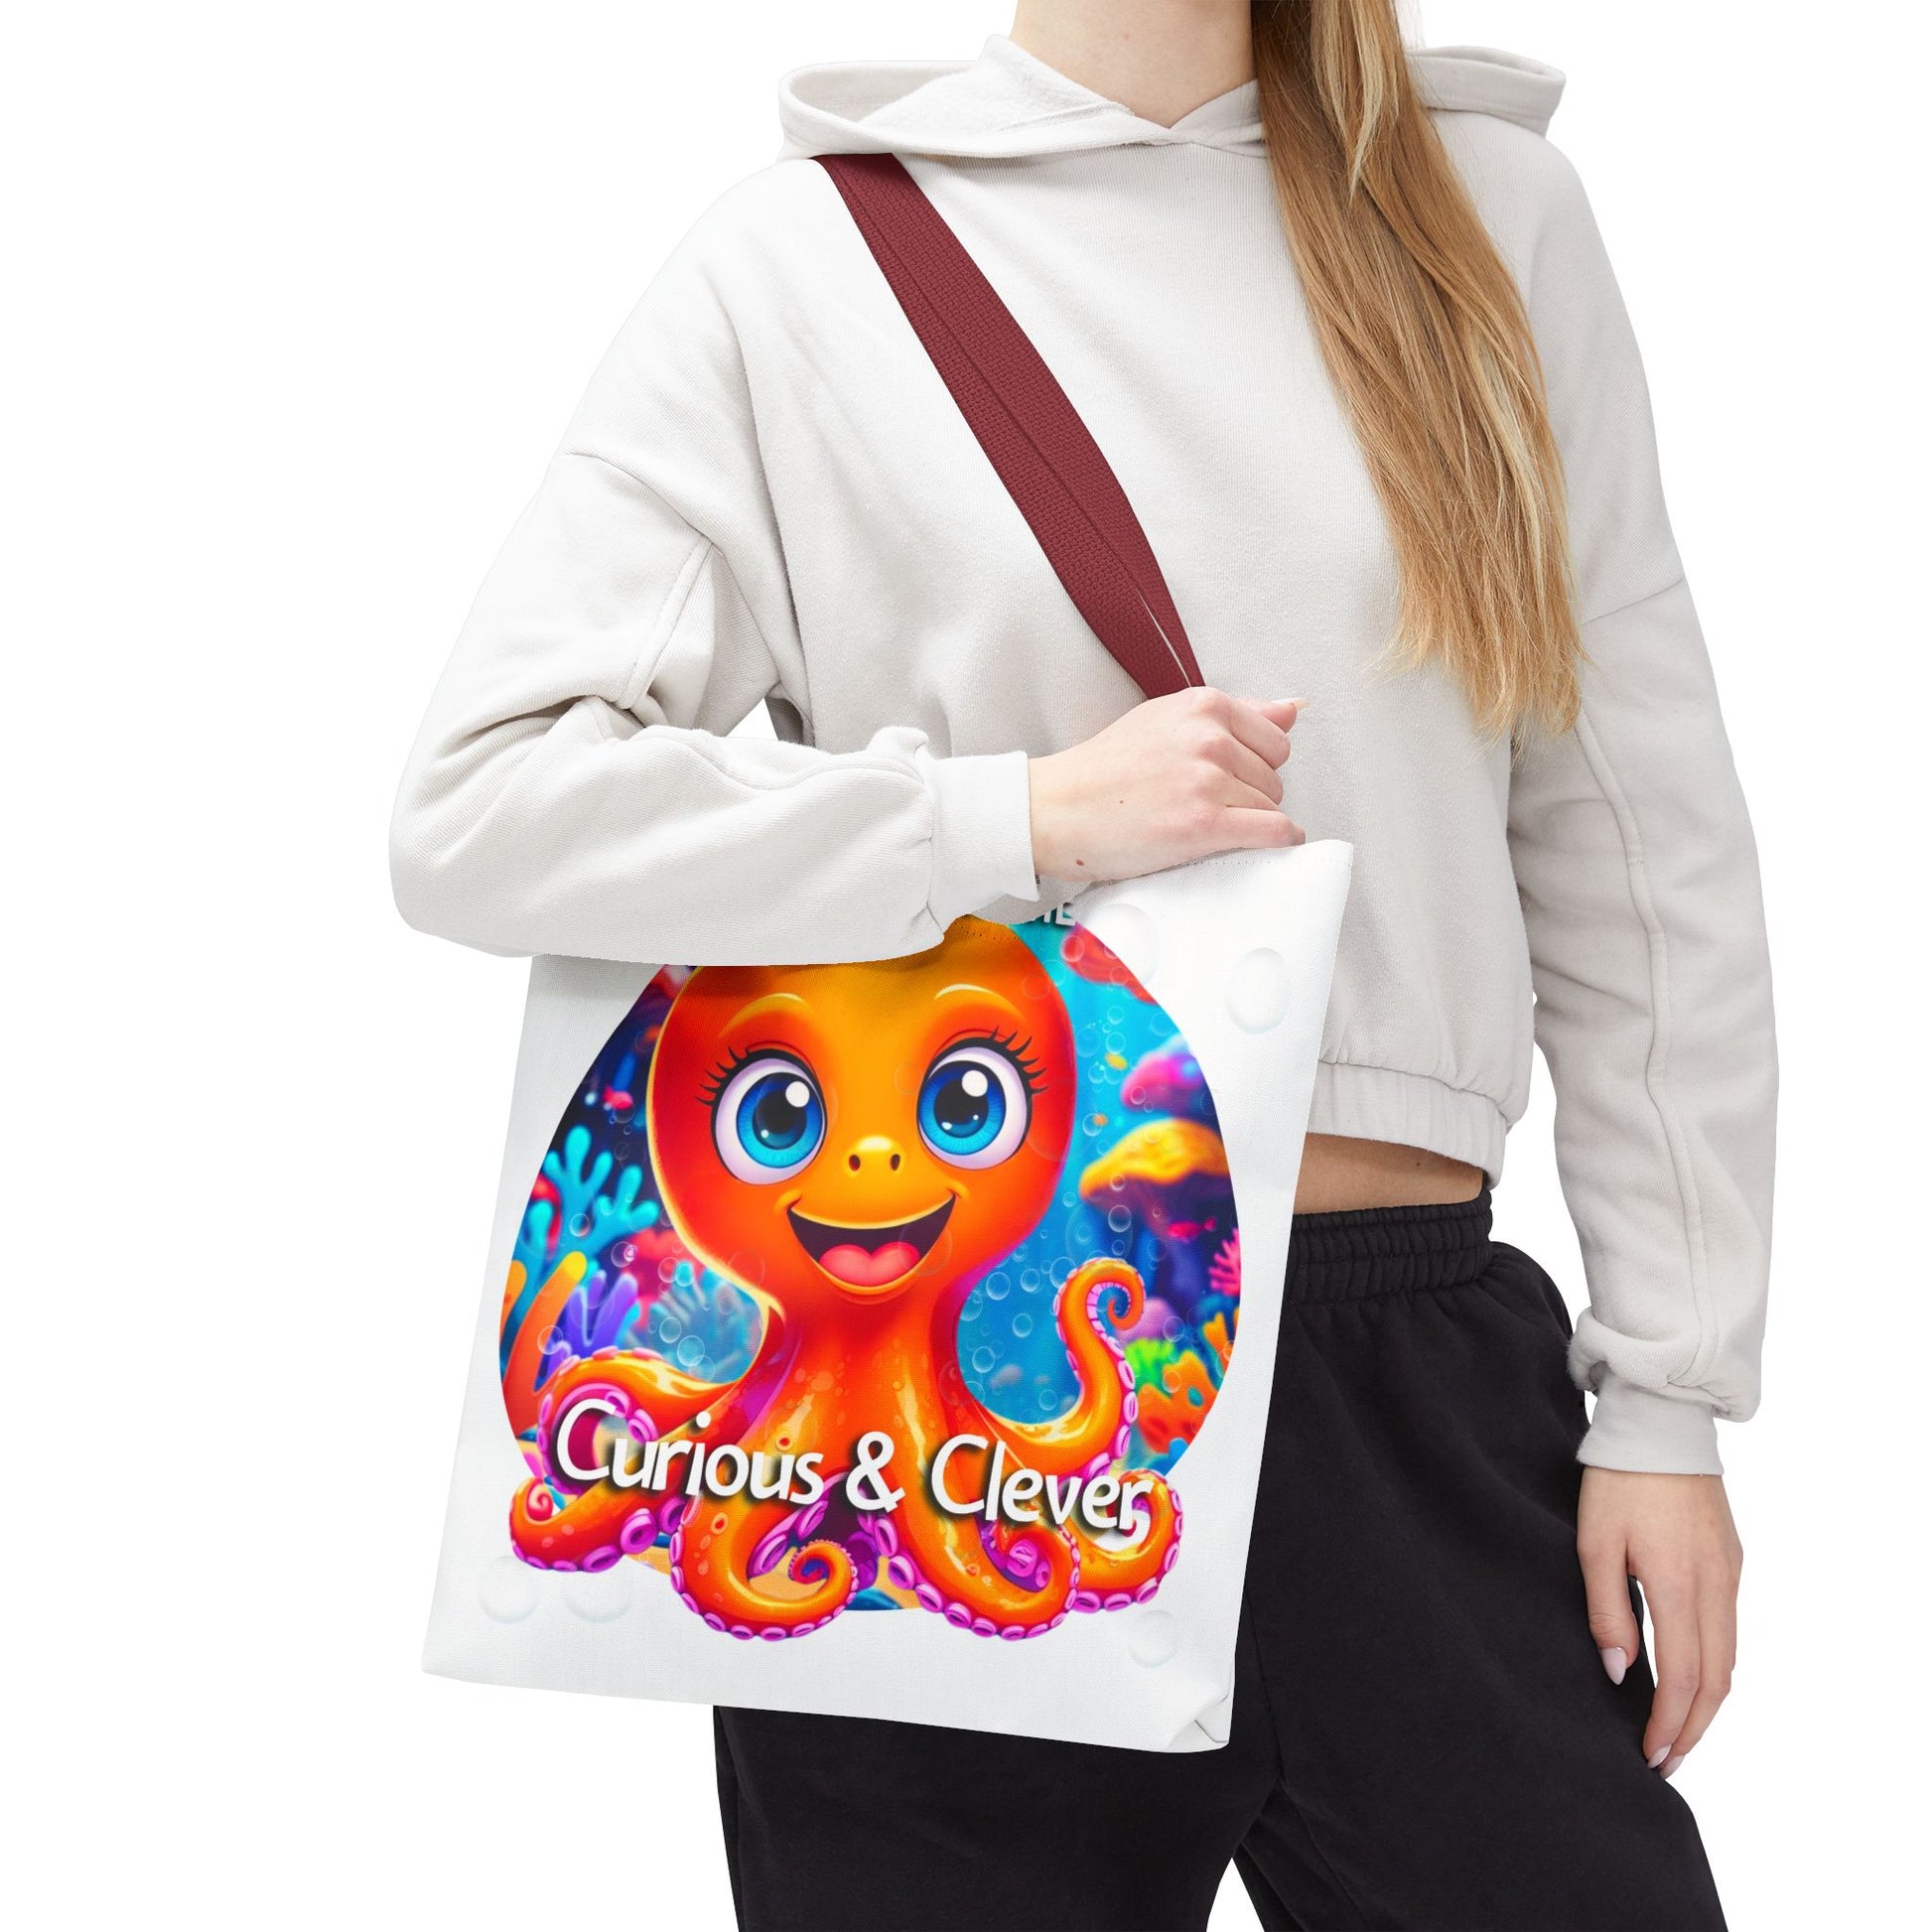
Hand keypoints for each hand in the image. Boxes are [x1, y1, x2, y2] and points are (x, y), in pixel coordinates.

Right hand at [1027, 690, 1302, 882]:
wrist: (1055, 810)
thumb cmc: (1102, 771)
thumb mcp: (1165, 721)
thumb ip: (1233, 715)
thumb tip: (1292, 709)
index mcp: (1202, 706)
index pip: (1273, 739)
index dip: (1255, 766)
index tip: (1229, 782)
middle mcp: (1209, 737)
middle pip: (1273, 776)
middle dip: (1251, 795)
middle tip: (1209, 808)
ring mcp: (1207, 780)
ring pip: (1270, 806)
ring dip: (1250, 823)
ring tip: (1208, 827)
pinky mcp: (1203, 823)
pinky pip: (1271, 831)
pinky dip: (1277, 842)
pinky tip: (1267, 846)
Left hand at [1578, 1468, 1742, 1777]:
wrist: (1661, 1425)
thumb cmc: (1616, 1480)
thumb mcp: (1594, 1542)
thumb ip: (1607, 1611)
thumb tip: (1622, 1674)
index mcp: (1679, 1583)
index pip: (1685, 1678)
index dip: (1669, 1724)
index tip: (1650, 1755)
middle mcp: (1716, 1584)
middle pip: (1717, 1681)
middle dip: (1693, 1729)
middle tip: (1665, 1761)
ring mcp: (1731, 1573)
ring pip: (1730, 1659)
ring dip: (1707, 1704)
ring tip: (1677, 1732)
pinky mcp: (1733, 1560)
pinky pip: (1731, 1629)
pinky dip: (1715, 1667)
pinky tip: (1692, 1677)